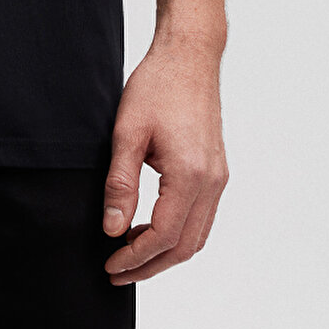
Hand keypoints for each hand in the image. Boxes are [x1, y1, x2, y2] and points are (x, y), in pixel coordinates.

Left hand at [102, 32, 227, 284]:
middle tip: (116, 272)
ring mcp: (218, 178)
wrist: (189, 57)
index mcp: (190, 175)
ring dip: (165, 252)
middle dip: (150, 265)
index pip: (163, 236)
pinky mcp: (216, 171)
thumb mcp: (126, 133)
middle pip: (185, 247)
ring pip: (197, 236)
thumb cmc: (157, 86)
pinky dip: (178, 233)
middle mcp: (211, 182)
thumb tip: (113, 228)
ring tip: (129, 254)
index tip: (110, 264)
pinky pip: (202, 217)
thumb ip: (120, 184)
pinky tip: (150, 227)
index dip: (134, 257)